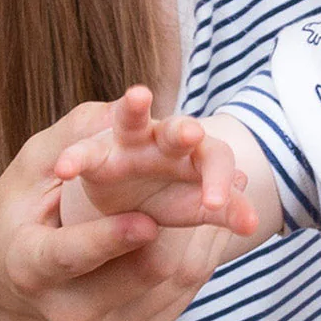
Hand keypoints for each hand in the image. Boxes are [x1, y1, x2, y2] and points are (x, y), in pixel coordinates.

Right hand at [0, 98, 246, 320]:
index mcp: (29, 266)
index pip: (66, 257)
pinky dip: (207, 251)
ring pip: (176, 280)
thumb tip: (125, 109)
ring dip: (211, 230)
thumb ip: (73, 142)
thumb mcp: (32, 174)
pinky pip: (184, 293)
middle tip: (230, 180)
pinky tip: (218, 220)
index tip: (145, 221)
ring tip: (234, 187)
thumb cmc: (26, 214)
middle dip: (191, 220)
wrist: (27, 294)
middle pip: (143, 268)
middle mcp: (66, 311)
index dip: (107, 240)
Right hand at [55, 86, 257, 235]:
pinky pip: (86, 152)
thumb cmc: (170, 200)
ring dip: (134, 109)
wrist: (127, 204)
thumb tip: (254, 223)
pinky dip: (76, 157)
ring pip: (132, 121)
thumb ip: (224, 212)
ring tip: (138, 97)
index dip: (219, 180)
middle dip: (184, 131)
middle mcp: (165, 140)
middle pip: (178, 131)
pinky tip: (66, 169)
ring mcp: (130, 142)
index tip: (217, 205)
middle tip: (191, 133)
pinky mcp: (97, 153)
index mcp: (197, 154)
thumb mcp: (196, 210)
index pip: (216, 159)